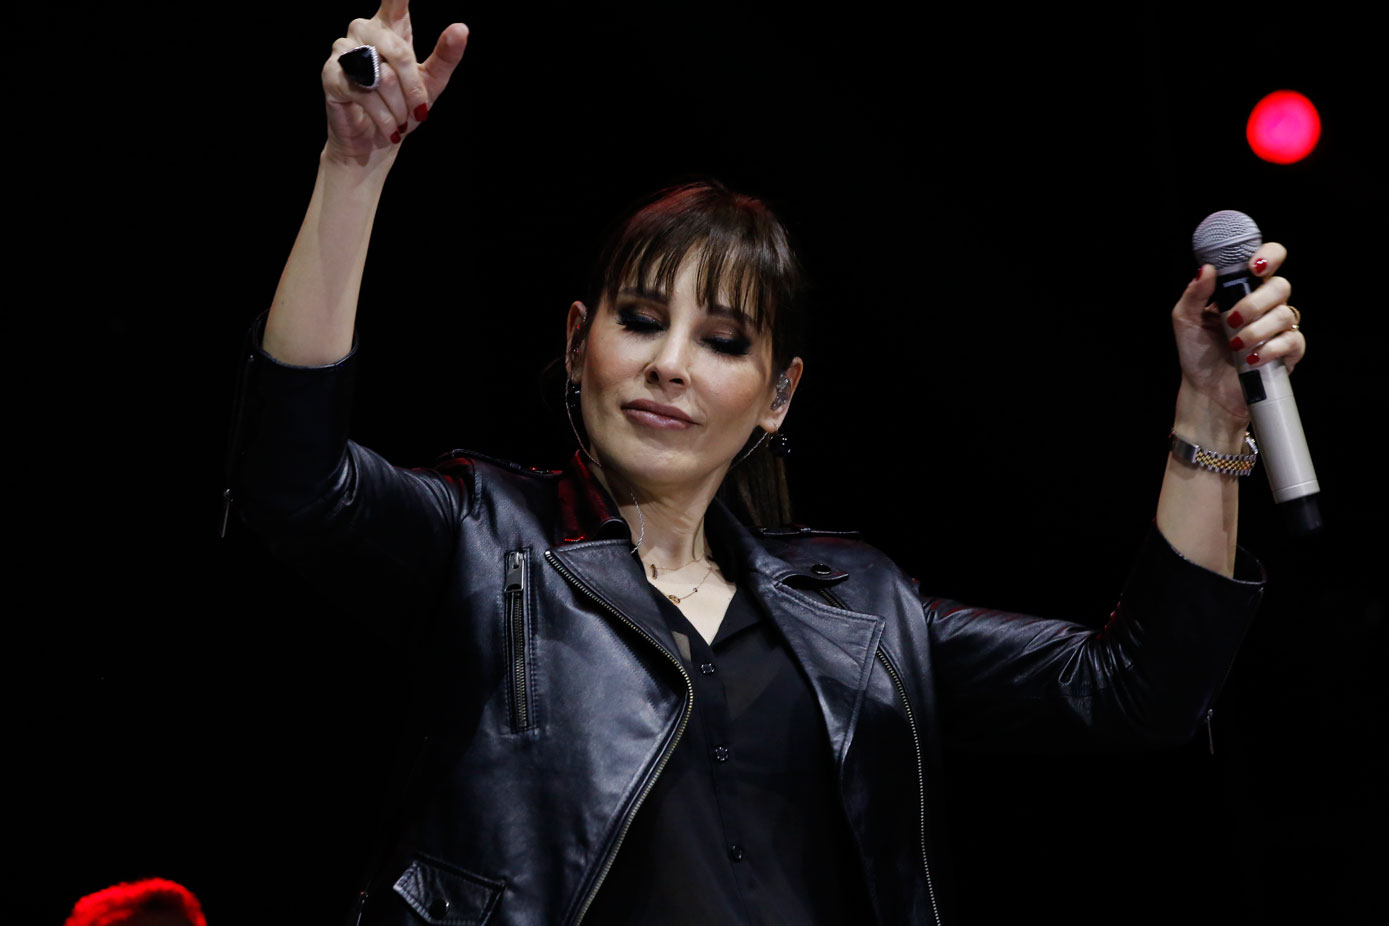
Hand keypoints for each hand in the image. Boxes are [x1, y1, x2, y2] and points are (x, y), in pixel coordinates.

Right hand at [321, 1, 468, 165]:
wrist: (377, 142)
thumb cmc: (403, 108)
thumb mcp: (431, 82)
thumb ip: (445, 56)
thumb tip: (461, 28)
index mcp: (390, 26)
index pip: (395, 0)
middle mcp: (364, 31)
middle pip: (398, 50)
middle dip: (413, 88)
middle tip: (419, 111)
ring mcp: (344, 51)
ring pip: (381, 74)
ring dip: (398, 105)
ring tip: (401, 120)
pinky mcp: (331, 75)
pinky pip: (363, 92)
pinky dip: (383, 116)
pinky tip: (389, 128)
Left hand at [1171, 243, 1307, 437]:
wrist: (1205, 391)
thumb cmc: (1197, 353)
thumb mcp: (1186, 320)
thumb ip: (1194, 294)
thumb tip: (1207, 269)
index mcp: (1242, 291)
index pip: (1268, 261)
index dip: (1268, 256)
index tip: (1254, 267)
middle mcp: (1265, 305)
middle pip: (1280, 286)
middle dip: (1255, 302)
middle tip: (1231, 320)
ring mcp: (1279, 328)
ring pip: (1285, 314)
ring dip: (1257, 330)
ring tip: (1234, 345)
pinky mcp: (1288, 352)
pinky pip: (1293, 341)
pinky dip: (1270, 349)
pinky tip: (1251, 358)